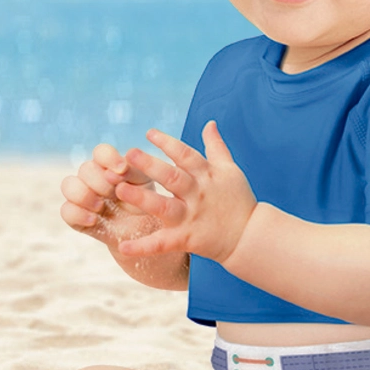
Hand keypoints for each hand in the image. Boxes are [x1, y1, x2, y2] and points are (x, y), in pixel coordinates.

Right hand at [60, 142, 163, 252]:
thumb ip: (134, 172)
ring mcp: (82, 195)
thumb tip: (115, 170)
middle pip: (85, 168)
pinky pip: (65, 210)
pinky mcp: (75, 216)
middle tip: (115, 195)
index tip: (122, 171)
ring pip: (68, 184)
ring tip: (100, 207)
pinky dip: (78, 214)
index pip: (101, 152)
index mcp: (111, 166)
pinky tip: (93, 220)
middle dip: (101, 183)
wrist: (143, 234)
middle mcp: (93, 177)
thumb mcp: (147, 186)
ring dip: (84, 195)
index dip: (108, 158)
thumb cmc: (146, 205)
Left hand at [112, 120, 256, 264]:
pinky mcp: (186, 239)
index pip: (185, 155)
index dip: (168, 143)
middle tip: (129, 153)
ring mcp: (191, 217)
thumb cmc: (239, 199)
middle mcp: (197, 194)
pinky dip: (143, 246)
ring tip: (119, 189)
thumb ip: (216, 146)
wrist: (249, 235)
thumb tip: (209, 123)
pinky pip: (162, 244)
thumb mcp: (230, 169)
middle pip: (172, 177)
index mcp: (207, 175)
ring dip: (141, 199)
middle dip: (150, 165)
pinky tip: (123, 247)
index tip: (149, 133)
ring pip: (163, 207)